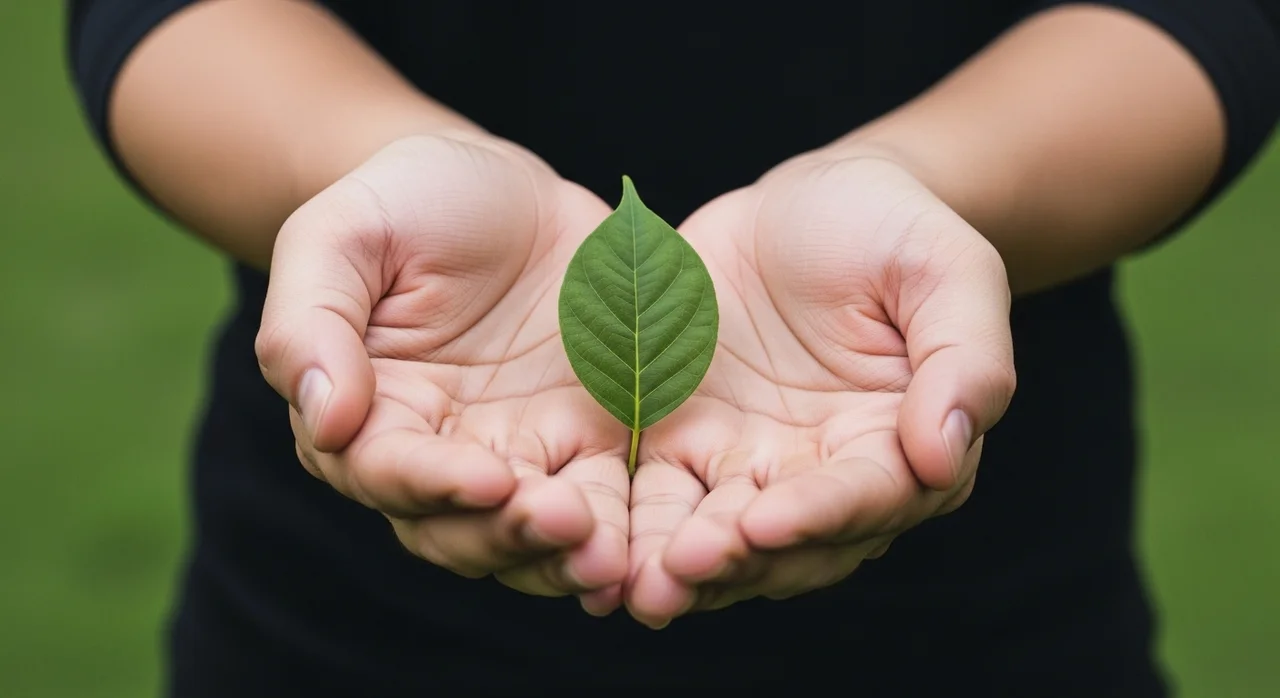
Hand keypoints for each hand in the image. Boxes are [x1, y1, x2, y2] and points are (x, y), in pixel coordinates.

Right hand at [255, 134, 629, 612]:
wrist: (502, 184)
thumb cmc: (407, 200)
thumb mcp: (342, 235)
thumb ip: (311, 322)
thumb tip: (324, 418)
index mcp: (369, 415)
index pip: (386, 471)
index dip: (432, 484)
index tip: (487, 479)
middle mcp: (440, 454)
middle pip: (459, 528)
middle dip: (508, 534)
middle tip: (564, 520)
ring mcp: (520, 455)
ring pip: (531, 535)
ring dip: (567, 555)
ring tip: (611, 556)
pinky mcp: (588, 443)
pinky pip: (605, 501)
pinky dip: (621, 531)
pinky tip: (645, 549)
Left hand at [625, 155, 1016, 626]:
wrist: (808, 202)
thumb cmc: (893, 229)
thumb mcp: (948, 270)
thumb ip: (964, 359)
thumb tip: (944, 453)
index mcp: (897, 446)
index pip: (865, 496)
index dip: (819, 514)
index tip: (766, 521)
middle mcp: (822, 475)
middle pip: (784, 541)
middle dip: (734, 560)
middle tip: (682, 570)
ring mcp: (747, 465)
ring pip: (713, 533)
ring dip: (676, 565)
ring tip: (636, 587)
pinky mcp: (683, 443)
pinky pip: (654, 494)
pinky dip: (629, 527)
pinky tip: (596, 550)